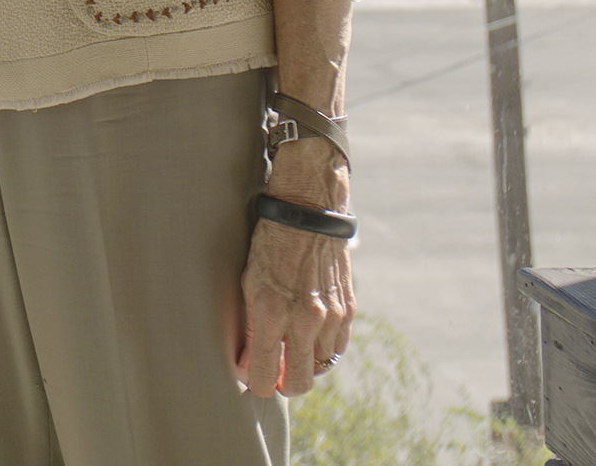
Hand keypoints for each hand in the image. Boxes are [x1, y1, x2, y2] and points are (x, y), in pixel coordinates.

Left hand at [236, 143, 354, 394]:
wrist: (307, 211)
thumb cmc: (269, 242)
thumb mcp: (248, 280)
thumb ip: (250, 324)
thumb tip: (248, 360)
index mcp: (271, 314)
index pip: (264, 373)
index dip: (256, 384)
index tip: (251, 381)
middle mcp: (303, 320)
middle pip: (299, 382)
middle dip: (284, 385)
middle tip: (273, 376)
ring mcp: (330, 317)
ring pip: (321, 366)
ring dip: (306, 364)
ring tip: (291, 352)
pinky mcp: (348, 310)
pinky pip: (338, 347)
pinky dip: (324, 349)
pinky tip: (310, 337)